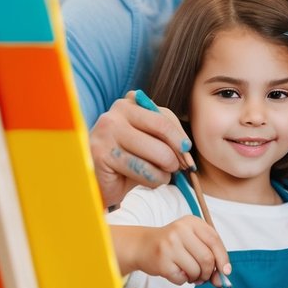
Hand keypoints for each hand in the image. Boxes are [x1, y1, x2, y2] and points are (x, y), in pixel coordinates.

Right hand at [89, 91, 191, 208]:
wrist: (100, 183)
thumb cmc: (128, 161)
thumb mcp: (149, 143)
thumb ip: (166, 137)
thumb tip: (186, 149)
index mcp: (129, 104)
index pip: (164, 116)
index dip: (180, 136)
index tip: (187, 152)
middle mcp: (115, 113)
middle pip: (161, 128)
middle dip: (176, 152)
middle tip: (177, 167)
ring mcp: (106, 132)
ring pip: (156, 153)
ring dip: (165, 171)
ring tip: (159, 176)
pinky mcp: (102, 155)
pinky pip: (143, 170)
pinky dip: (153, 180)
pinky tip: (147, 181)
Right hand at [140, 216, 230, 286]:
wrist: (143, 245)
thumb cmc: (173, 244)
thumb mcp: (192, 240)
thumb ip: (209, 254)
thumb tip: (221, 279)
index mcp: (192, 222)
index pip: (214, 240)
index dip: (223, 258)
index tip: (226, 271)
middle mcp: (180, 230)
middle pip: (207, 258)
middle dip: (209, 272)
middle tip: (205, 277)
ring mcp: (170, 246)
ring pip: (196, 270)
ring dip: (196, 278)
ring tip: (189, 273)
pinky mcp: (162, 261)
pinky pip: (182, 279)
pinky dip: (183, 280)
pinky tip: (176, 272)